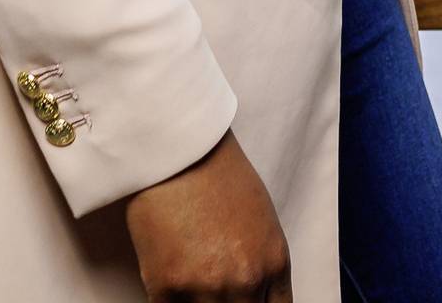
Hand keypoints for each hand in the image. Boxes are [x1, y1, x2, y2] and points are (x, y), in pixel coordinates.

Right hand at [125, 131, 291, 301]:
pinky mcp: (167, 289)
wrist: (180, 152)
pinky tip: (171, 289)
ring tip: (192, 284)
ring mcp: (206, 289)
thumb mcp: (261, 222)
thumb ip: (261, 264)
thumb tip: (255, 292)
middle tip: (215, 293)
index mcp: (274, 263)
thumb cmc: (220, 177)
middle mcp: (245, 282)